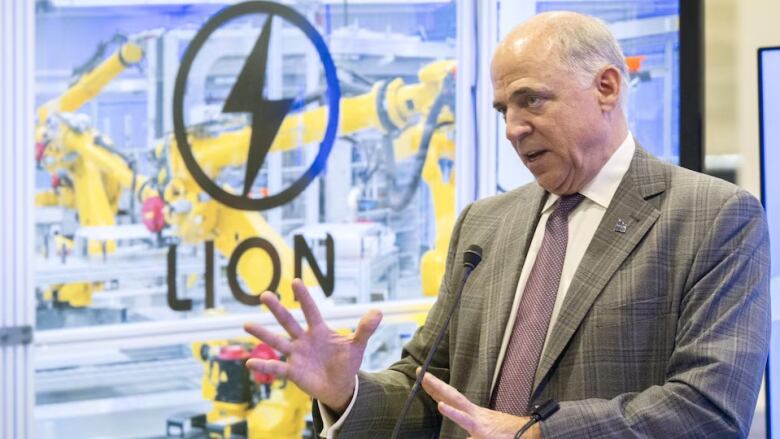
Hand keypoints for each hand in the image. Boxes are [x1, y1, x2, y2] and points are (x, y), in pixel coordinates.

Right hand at [244, 279, 382, 413]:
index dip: (304, 297)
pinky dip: (264, 366)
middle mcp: (304, 340)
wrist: (340, 386)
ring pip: (277, 342)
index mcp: (319, 330)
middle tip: (264, 295)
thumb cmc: (346, 363)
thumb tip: (378, 312)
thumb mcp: (357, 345)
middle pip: (289, 322)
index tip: (295, 281)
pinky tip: (249, 362)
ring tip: (246, 324)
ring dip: (263, 334)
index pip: (310, 311)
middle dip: (277, 309)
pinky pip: (277, 368)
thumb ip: (365, 329)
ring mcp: (296, 355)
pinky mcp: (293, 372)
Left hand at [419, 369, 540, 438]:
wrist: (528, 436)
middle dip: (434, 384)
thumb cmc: (508, 435)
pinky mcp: (481, 429)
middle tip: (419, 372)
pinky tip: (441, 407)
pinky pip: (464, 420)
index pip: (452, 398)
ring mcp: (477, 419)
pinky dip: (453, 412)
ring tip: (425, 382)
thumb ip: (474, 433)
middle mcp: (474, 413)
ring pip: (456, 402)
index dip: (438, 389)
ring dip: (440, 391)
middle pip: (450, 395)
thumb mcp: (486, 434)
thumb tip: (466, 437)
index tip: (424, 379)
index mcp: (474, 414)